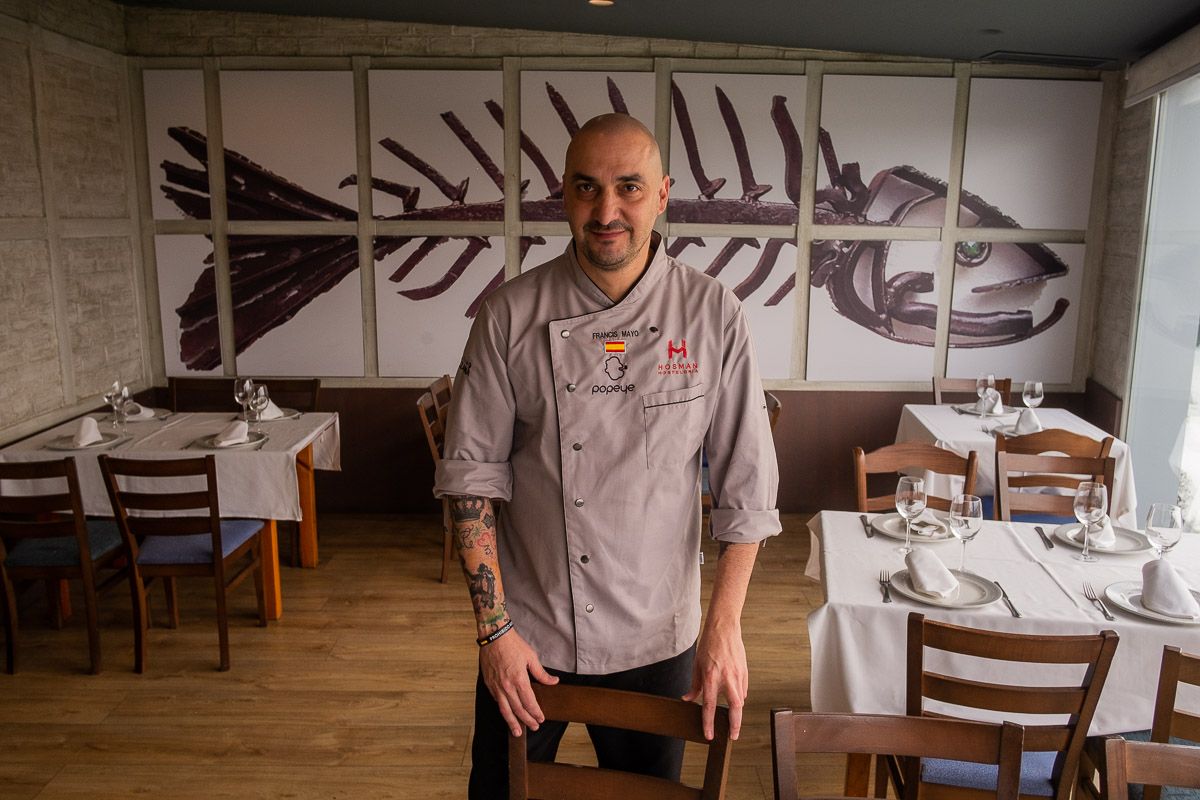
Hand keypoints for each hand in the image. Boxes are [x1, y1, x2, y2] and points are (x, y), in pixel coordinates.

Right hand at [479, 629, 558, 736]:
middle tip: (534, 727)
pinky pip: (497, 702)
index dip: (535, 712)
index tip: (541, 719)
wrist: (494, 637)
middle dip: (527, 720)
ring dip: (512, 722)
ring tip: (517, 732)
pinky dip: (503, 710)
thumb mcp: (531, 657)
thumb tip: (554, 682)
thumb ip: (542, 673)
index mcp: (519, 679)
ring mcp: (496, 687)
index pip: (529, 702)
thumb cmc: (513, 645)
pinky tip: (507, 715)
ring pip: (505, 710)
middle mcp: (507, 686)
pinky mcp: (489, 685)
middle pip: (518, 709)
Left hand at [683, 620, 747, 740]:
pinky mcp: (745, 672)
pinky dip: (739, 697)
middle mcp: (727, 678)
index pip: (710, 706)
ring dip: (737, 712)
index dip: (709, 723)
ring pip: (741, 700)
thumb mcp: (696, 665)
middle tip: (732, 736)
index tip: (709, 735)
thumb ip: (694, 685)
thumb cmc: (708, 645)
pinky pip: (743, 690)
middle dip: (735, 725)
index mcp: (711, 677)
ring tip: (732, 721)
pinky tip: (734, 698)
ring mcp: (738, 675)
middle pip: (735, 709)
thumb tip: (689, 699)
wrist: (724, 628)